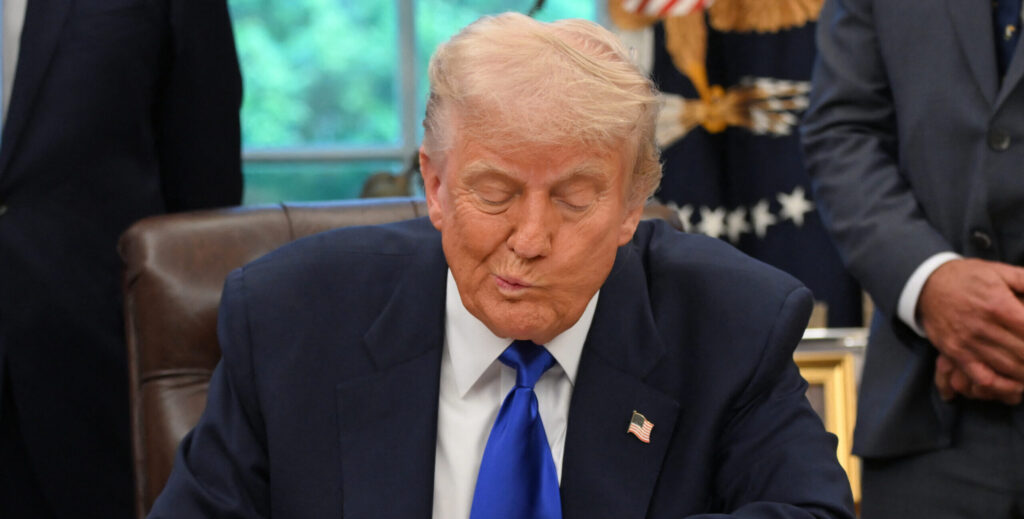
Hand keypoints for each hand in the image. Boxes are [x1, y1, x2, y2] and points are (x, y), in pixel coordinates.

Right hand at [919, 258, 1023, 399]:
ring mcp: (968, 342)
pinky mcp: (956, 353)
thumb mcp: (1000, 270)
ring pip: (1008, 367)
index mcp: (998, 304)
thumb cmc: (968, 277)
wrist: (927, 285)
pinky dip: (1002, 386)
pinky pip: (982, 377)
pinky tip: (1017, 386)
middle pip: (1023, 352)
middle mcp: (983, 326)